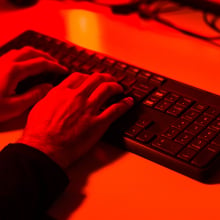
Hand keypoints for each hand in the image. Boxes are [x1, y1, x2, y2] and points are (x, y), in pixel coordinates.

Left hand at [0, 46, 66, 121]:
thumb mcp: (15, 106)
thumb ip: (34, 95)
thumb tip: (48, 87)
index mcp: (14, 71)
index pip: (40, 64)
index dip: (55, 66)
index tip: (64, 70)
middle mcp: (6, 62)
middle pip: (31, 52)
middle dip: (46, 57)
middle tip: (56, 65)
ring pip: (21, 51)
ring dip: (35, 55)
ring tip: (44, 63)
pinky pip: (13, 55)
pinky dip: (25, 57)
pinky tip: (26, 66)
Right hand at [18, 72, 133, 168]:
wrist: (44, 149)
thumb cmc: (39, 132)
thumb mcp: (39, 108)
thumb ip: (51, 98)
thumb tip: (56, 94)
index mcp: (62, 92)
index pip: (79, 77)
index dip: (88, 76)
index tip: (92, 79)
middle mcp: (77, 97)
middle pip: (96, 79)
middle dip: (105, 77)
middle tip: (110, 79)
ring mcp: (88, 109)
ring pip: (107, 89)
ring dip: (116, 86)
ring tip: (119, 88)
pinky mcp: (98, 123)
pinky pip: (115, 110)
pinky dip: (124, 104)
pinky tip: (128, 102)